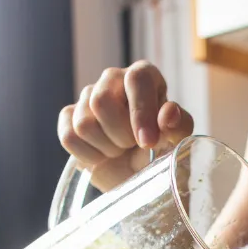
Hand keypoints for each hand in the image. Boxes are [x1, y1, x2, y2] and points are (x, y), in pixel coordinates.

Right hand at [58, 61, 195, 190]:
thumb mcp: (177, 141)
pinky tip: (102, 155)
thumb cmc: (160, 150)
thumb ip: (178, 125)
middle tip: (133, 145)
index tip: (147, 142)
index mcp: (144, 76)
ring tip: (120, 149)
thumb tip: (168, 113)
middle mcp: (113, 79)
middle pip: (101, 101)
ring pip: (84, 124)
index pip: (137, 79)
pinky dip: (89, 156)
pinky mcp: (69, 116)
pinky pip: (69, 137)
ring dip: (106, 148)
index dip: (140, 112)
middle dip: (120, 135)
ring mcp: (88, 96)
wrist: (136, 172)